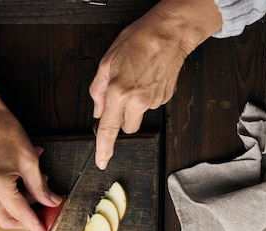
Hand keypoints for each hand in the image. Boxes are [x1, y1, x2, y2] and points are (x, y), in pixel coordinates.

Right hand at [0, 72, 61, 230]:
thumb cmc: (4, 131)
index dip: (36, 225)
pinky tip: (25, 183)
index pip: (22, 214)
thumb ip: (40, 187)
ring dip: (21, 207)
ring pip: (1, 212)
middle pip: (7, 220)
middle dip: (28, 222)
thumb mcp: (29, 160)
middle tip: (46, 215)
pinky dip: (12, 198)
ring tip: (38, 188)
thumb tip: (52, 202)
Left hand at [90, 0, 222, 168]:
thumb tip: (97, 111)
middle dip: (123, 118)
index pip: (108, 129)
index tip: (102, 161)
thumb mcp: (106, 62)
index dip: (104, 148)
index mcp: (118, 92)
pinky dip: (147, 96)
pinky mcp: (165, 98)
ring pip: (140, 116)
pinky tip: (147, 79)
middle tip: (122, 97)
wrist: (169, 33)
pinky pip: (151, 105)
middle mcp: (137, 100)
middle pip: (127, 128)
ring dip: (135, 106)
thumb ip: (98, 90)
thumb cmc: (138, 41)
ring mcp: (153, 101)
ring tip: (136, 81)